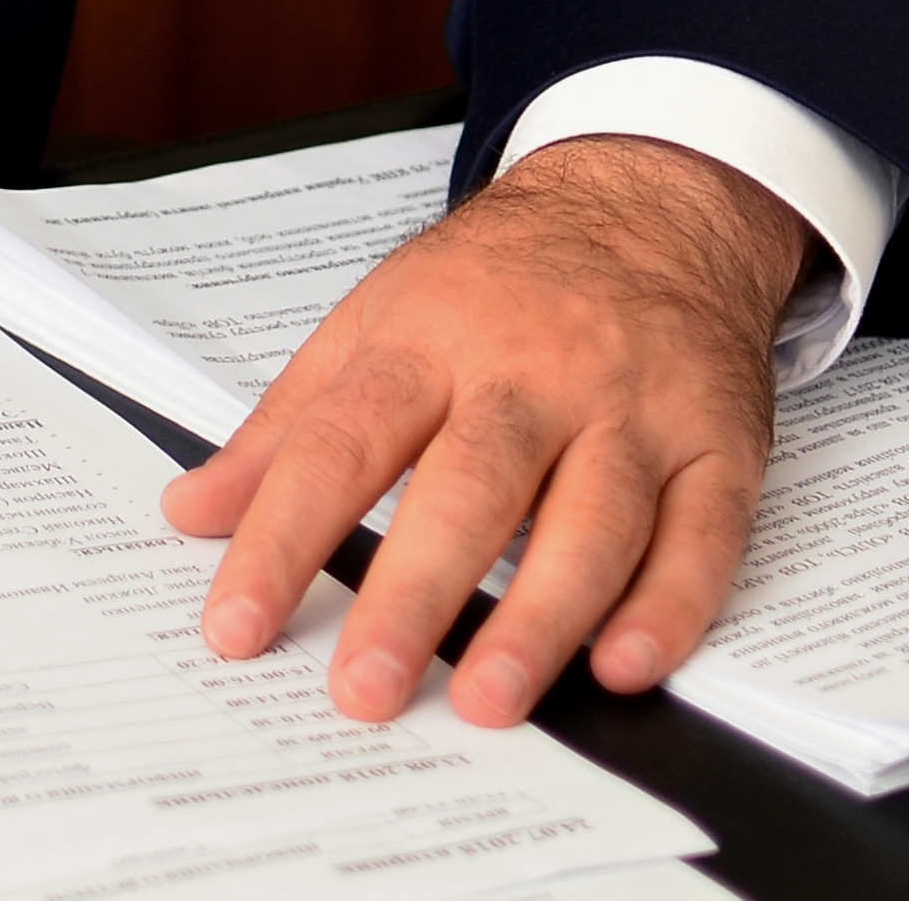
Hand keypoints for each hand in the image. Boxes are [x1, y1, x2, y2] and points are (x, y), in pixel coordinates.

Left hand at [161, 135, 802, 728]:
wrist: (644, 205)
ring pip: (590, 519)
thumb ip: (286, 427)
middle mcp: (528, 373)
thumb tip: (192, 510)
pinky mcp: (716, 446)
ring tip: (487, 701)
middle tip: (363, 689)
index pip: (338, 444)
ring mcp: (629, 409)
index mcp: (425, 340)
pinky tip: (624, 666)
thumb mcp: (374, 321)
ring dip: (540, 616)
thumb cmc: (494, 281)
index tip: (236, 623)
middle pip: (467, 486)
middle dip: (412, 594)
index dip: (281, 537)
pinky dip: (669, 606)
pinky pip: (701, 535)